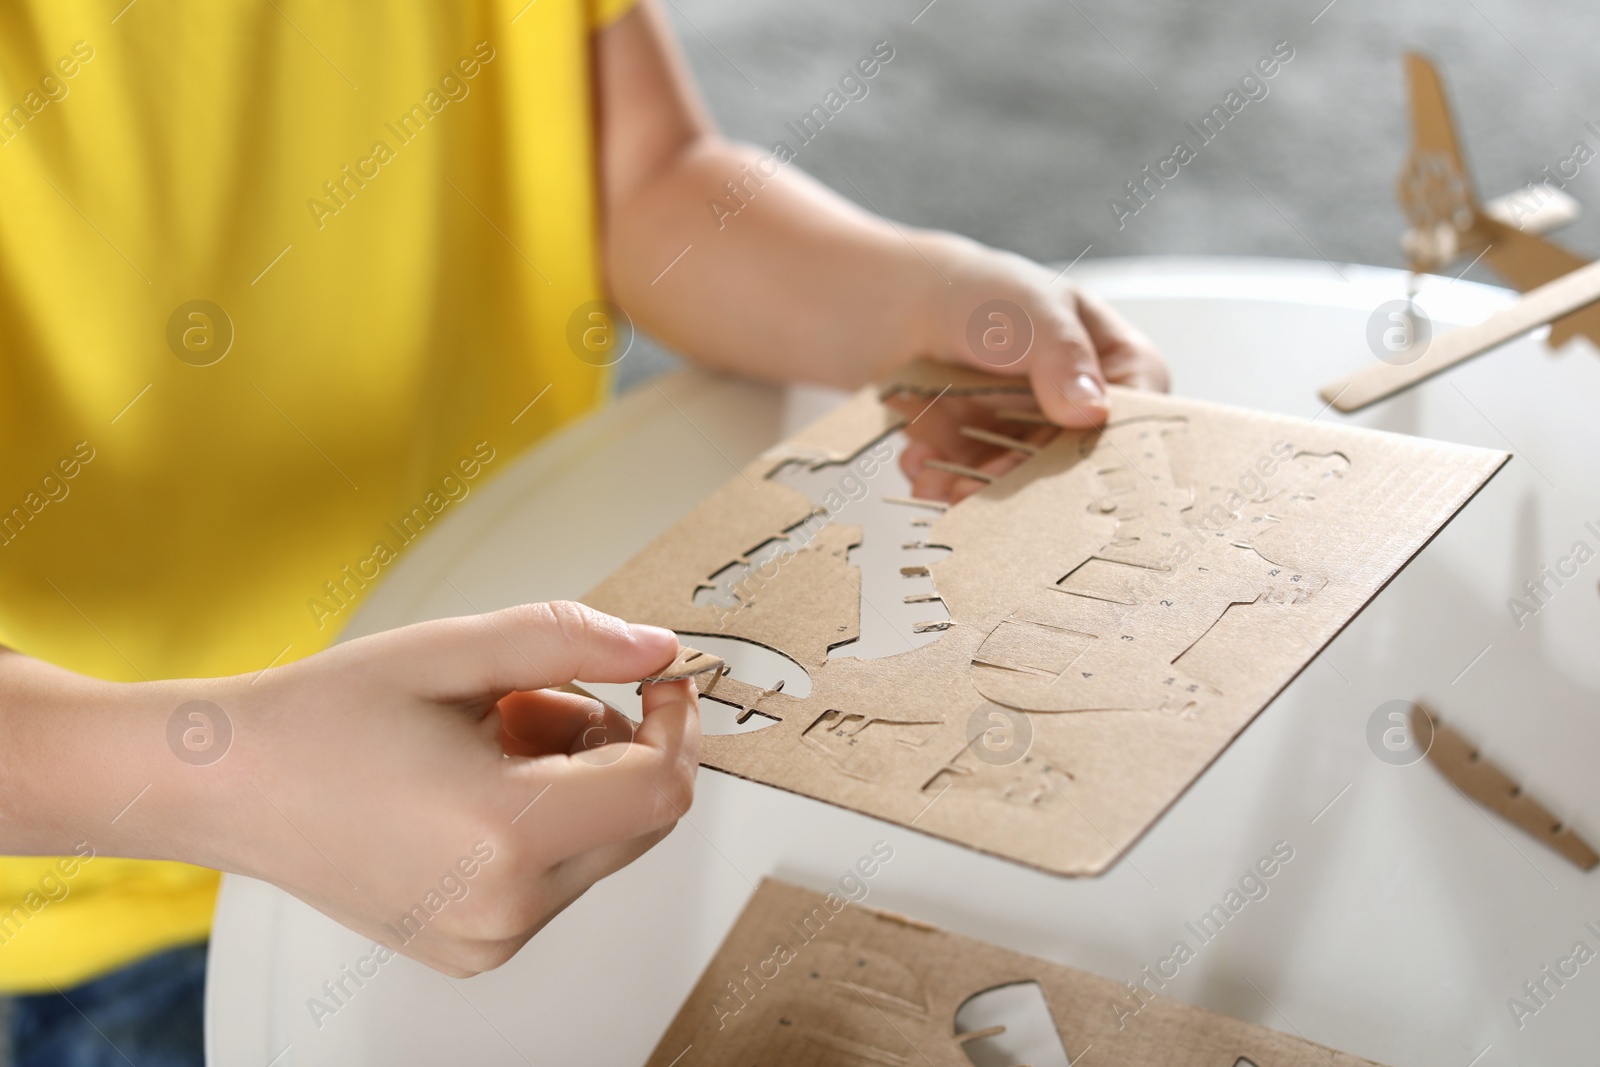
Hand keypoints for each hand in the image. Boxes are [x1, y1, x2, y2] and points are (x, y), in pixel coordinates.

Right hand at [12, 602, 696, 976]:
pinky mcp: (474, 949)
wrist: (227, 787)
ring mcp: (489, 940)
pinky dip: (544, 821)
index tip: (659, 679)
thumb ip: (571, 642)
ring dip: (576, 780)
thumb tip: (656, 648)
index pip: (661, 790)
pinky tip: (471, 783)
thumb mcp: (454, 652)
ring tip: (487, 737)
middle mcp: (506, 906)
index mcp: (503, 833)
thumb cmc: (322, 720)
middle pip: (641, 822)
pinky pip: (557, 877)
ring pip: (601, 847)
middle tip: (537, 698)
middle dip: (617, 745)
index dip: (678, 726)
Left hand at [895, 237, 1168, 501]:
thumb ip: (1063, 357)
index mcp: (1117, 366)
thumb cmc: (985, 292)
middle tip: (984, 489)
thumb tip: (1092, 411)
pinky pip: (970, 479)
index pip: (1134, 418)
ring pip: (1015, 482)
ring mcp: (1029, 437)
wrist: (909, 300)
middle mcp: (1079, 411)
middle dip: (1022, 480)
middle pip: (1067, 463)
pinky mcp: (986, 454)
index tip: (1063, 468)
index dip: (1105, 449)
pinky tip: (918, 462)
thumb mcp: (1033, 310)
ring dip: (976, 488)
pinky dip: (943, 477)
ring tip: (941, 484)